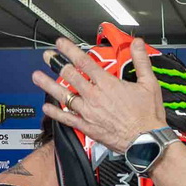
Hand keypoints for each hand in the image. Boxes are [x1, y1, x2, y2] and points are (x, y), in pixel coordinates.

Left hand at [32, 37, 167, 153]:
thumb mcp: (149, 84)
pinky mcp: (87, 127)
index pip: (84, 62)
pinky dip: (55, 113)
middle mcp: (94, 96)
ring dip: (48, 85)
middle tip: (46, 56)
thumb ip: (141, 61)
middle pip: (69, 76)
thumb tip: (138, 44)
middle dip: (56, 63)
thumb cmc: (148, 116)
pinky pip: (67, 119)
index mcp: (108, 84)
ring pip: (63, 95)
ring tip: (36, 76)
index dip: (70, 50)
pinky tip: (47, 107)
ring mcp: (88, 112)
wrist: (146, 142)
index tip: (60, 44)